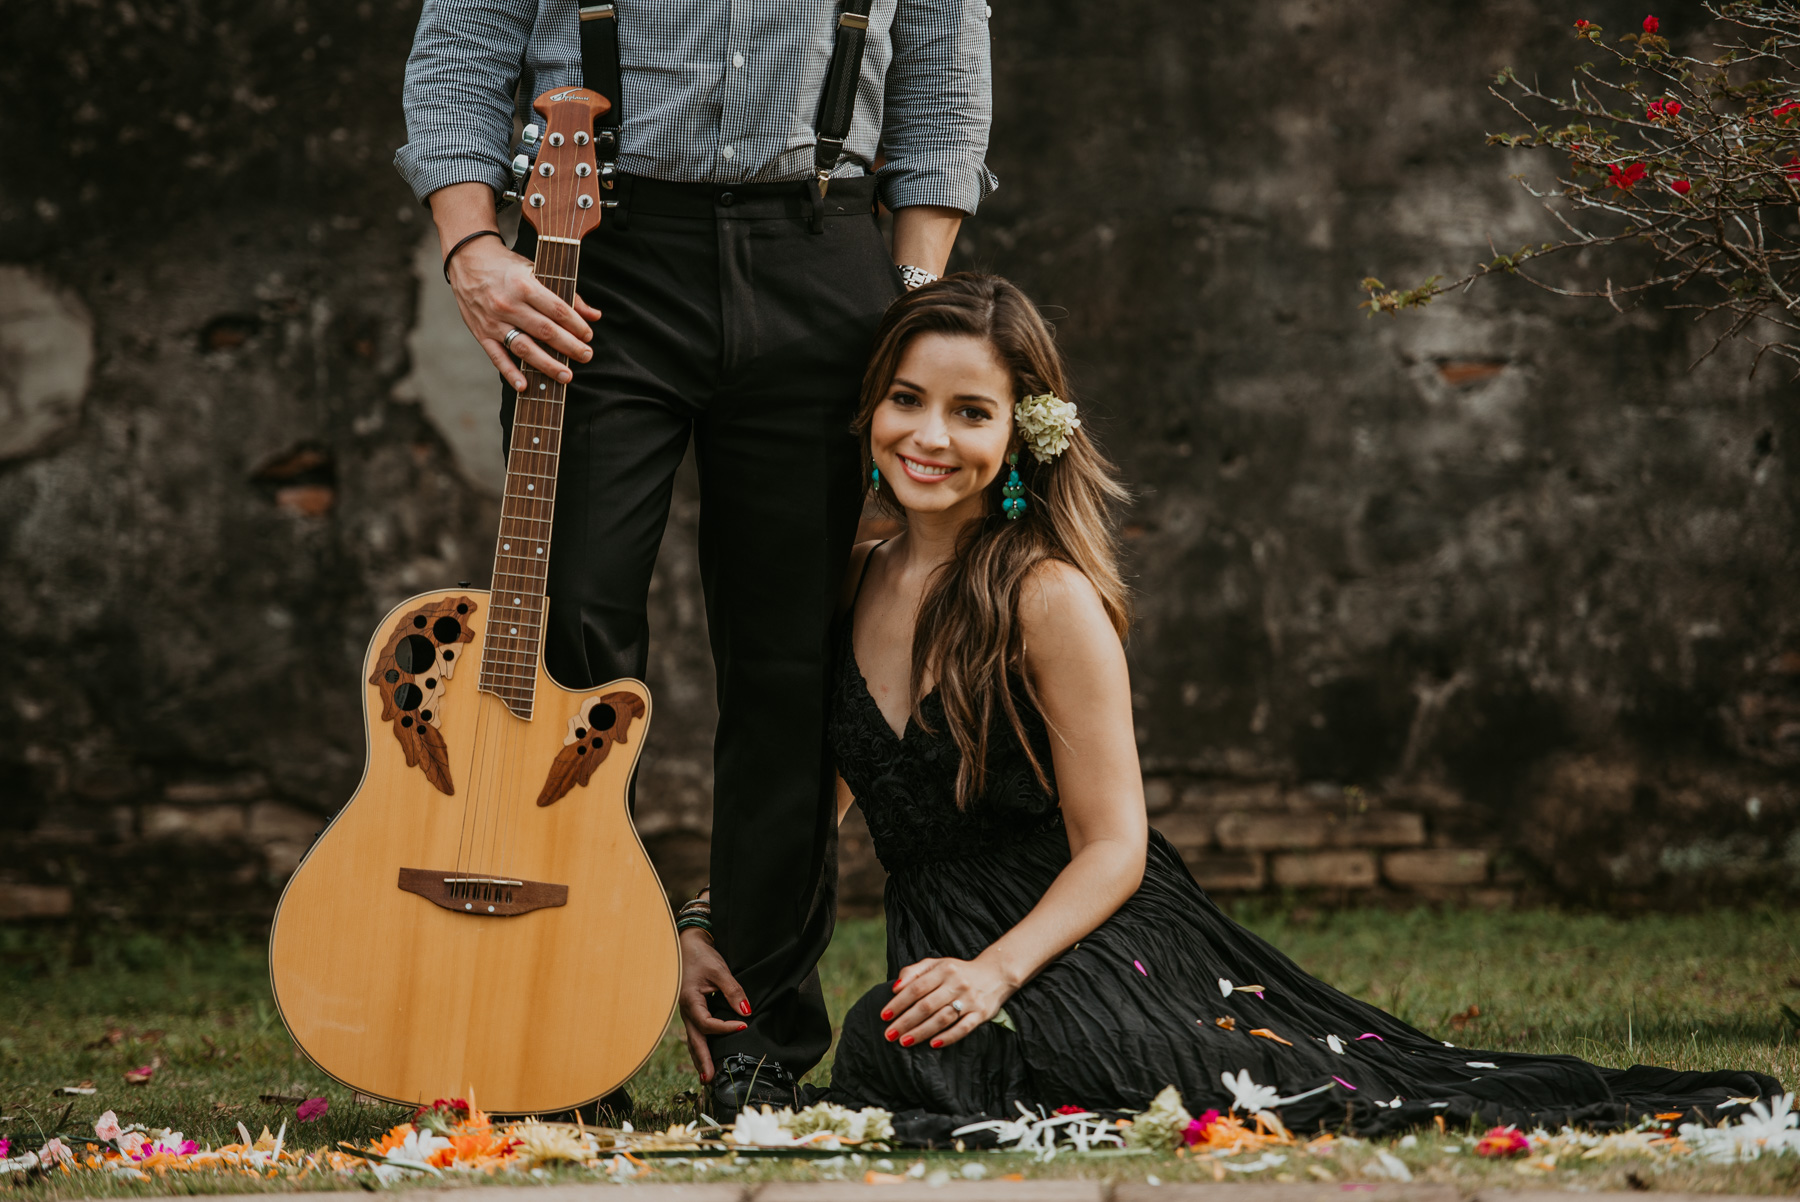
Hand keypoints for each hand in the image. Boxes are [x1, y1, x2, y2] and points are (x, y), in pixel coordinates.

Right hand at [446, 237, 601, 391]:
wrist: (467, 260)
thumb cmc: (508, 267)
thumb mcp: (537, 270)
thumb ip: (567, 293)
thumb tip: (595, 316)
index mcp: (524, 285)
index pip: (557, 310)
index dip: (576, 325)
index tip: (588, 336)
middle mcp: (508, 304)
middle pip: (545, 331)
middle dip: (569, 346)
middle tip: (586, 356)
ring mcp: (494, 321)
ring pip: (524, 348)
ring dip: (547, 365)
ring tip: (567, 376)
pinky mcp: (481, 333)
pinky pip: (497, 357)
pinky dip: (510, 373)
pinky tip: (525, 386)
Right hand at [678, 927, 750, 1082]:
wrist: (688, 944)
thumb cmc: (702, 956)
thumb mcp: (719, 970)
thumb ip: (733, 991)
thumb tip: (746, 1012)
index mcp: (690, 1002)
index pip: (708, 1024)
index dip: (726, 1028)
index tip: (743, 1026)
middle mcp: (686, 1010)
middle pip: (695, 1040)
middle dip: (702, 1060)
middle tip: (709, 1079)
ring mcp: (687, 1012)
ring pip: (693, 1039)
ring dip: (700, 1057)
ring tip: (706, 1076)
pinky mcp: (692, 1010)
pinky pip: (696, 1032)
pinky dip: (700, 1045)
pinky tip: (706, 1055)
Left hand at [881, 955, 1014, 1050]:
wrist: (996, 973)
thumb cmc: (958, 971)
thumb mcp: (936, 964)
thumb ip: (913, 971)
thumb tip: (895, 987)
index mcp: (943, 969)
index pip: (916, 987)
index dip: (899, 1002)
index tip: (884, 1015)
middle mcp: (957, 983)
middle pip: (927, 1005)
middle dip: (906, 1021)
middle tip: (890, 1035)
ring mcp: (970, 999)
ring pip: (942, 1018)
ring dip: (922, 1031)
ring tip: (905, 1042)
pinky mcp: (981, 1013)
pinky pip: (964, 1028)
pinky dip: (948, 1037)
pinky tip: (933, 1044)